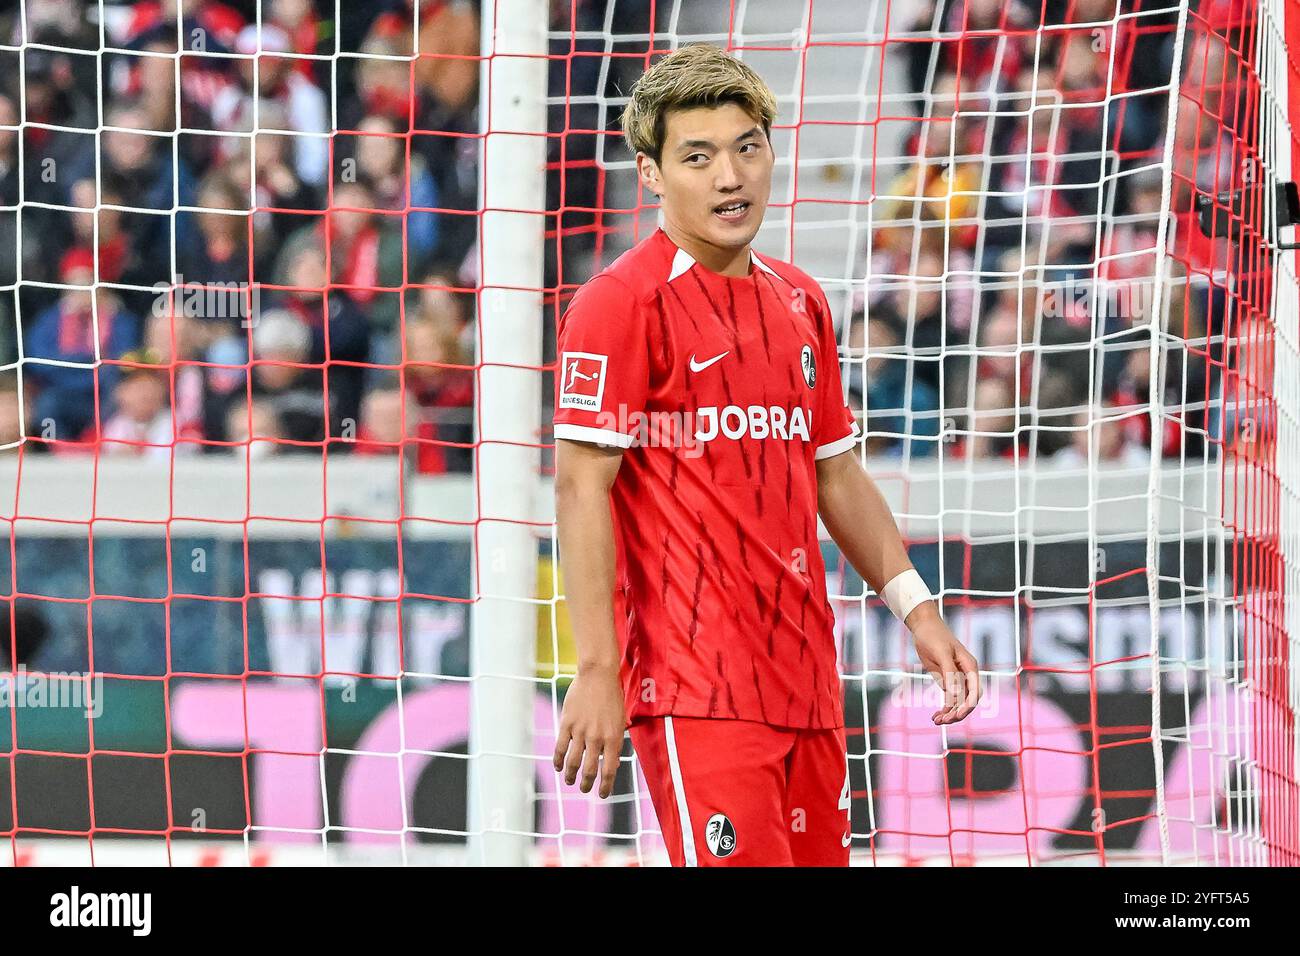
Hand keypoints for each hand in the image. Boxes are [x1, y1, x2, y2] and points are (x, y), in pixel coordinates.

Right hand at [552, 665, 626, 798]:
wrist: (598, 675)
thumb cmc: (612, 697)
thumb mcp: (620, 721)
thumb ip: (615, 742)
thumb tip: (611, 764)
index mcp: (613, 738)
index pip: (609, 770)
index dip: (605, 786)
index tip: (602, 794)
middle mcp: (597, 738)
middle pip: (590, 770)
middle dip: (587, 784)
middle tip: (585, 789)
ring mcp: (580, 731)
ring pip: (573, 762)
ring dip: (570, 775)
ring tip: (570, 781)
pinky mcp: (567, 724)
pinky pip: (560, 747)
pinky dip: (558, 760)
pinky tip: (558, 767)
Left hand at [908, 605, 981, 725]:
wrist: (923, 626)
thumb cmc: (934, 636)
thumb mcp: (941, 653)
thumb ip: (949, 673)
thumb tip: (956, 694)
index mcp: (970, 666)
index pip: (974, 691)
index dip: (968, 705)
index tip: (956, 715)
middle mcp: (966, 674)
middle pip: (968, 700)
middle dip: (957, 712)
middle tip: (943, 721)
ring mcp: (957, 679)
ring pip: (958, 702)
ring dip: (949, 713)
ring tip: (937, 721)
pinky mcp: (947, 681)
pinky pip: (949, 699)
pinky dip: (944, 709)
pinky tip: (935, 717)